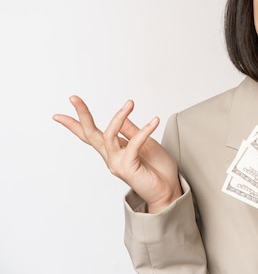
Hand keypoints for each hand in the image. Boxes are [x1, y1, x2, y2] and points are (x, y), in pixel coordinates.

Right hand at [53, 95, 181, 212]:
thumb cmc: (157, 169)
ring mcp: (117, 163)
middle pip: (90, 134)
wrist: (169, 190)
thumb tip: (122, 116)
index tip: (58, 115)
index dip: (75, 124)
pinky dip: (145, 131)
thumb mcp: (146, 144)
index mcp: (113, 151)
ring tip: (130, 103)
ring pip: (108, 136)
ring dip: (118, 117)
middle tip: (73, 98)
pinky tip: (155, 121)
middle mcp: (111, 157)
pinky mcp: (128, 167)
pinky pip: (133, 144)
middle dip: (82, 115)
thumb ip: (132, 132)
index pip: (91, 136)